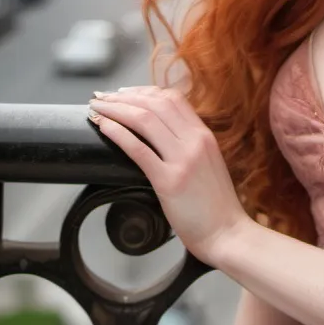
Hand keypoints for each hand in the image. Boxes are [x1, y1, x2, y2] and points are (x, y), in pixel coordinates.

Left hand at [87, 85, 249, 264]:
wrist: (227, 233)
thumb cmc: (216, 205)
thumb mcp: (209, 164)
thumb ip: (190, 148)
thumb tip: (163, 139)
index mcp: (204, 135)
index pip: (173, 99)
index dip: (144, 91)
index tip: (124, 94)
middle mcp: (195, 141)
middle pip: (155, 104)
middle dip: (123, 97)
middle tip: (101, 98)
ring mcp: (183, 159)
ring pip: (144, 120)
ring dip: (115, 110)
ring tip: (96, 109)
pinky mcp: (169, 181)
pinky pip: (139, 149)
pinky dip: (118, 133)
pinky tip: (103, 127)